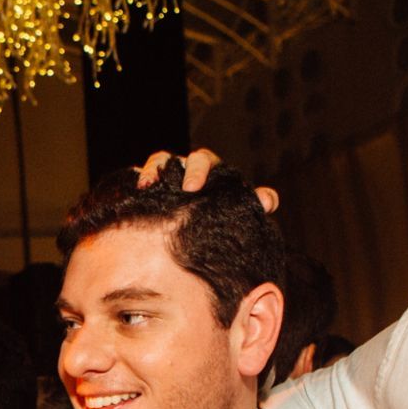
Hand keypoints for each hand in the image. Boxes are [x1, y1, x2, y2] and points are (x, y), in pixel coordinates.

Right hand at [135, 148, 277, 211]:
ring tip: (150, 184)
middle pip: (191, 159)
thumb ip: (251, 205)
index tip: (195, 188)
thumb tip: (268, 200)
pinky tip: (140, 188)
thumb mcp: (234, 216)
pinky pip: (144, 173)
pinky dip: (143, 175)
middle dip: (191, 171)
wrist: (188, 249)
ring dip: (157, 169)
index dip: (204, 171)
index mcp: (213, 176)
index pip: (211, 165)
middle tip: (189, 190)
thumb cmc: (215, 224)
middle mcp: (191, 171)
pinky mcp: (151, 186)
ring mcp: (170, 177)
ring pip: (163, 160)